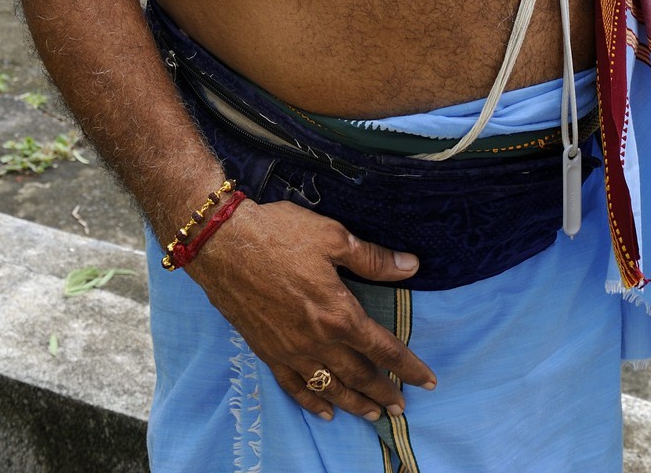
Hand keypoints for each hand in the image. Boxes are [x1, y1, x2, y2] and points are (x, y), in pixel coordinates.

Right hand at [190, 199, 435, 423]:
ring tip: (374, 415)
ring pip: (330, 388)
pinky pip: (294, 387)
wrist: (223, 244)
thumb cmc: (279, 234)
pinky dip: (313, 402)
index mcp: (338, 313)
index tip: (427, 381)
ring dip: (355, 404)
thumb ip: (373, 258)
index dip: (408, 366)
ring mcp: (290, 351)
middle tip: (402, 407)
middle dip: (384, 392)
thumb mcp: (333, 236)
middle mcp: (317, 340)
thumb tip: (411, 265)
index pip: (383, 348)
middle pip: (359, 376)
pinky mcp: (267, 352)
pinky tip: (326, 411)